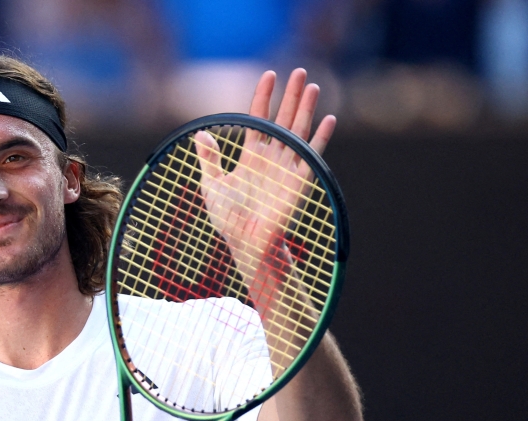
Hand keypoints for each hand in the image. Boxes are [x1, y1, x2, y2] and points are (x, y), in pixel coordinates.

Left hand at [193, 69, 335, 289]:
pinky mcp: (301, 180)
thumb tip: (199, 134)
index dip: (264, 97)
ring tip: (313, 86)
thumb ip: (209, 159)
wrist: (246, 243)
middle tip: (300, 71)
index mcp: (251, 156)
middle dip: (292, 95)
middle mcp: (272, 157)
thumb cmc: (228, 218)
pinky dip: (321, 138)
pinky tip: (329, 119)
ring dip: (307, 109)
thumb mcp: (213, 185)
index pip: (259, 119)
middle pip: (284, 119)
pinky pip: (313, 155)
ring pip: (299, 131)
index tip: (269, 75)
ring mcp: (288, 167)